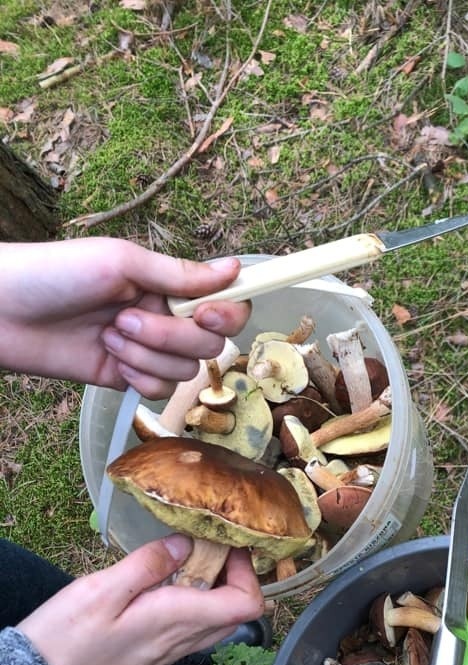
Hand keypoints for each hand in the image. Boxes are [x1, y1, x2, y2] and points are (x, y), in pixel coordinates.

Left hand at [0, 237, 248, 396]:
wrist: (2, 312)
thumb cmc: (54, 274)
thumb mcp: (121, 262)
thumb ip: (180, 274)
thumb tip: (235, 268)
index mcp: (166, 285)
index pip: (225, 304)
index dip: (226, 314)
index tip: (206, 314)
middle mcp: (163, 317)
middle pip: (209, 344)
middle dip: (170, 337)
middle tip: (125, 319)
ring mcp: (147, 351)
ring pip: (184, 370)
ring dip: (146, 356)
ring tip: (107, 336)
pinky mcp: (127, 378)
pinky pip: (159, 390)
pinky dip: (138, 377)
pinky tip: (109, 360)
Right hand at [17, 535, 264, 664]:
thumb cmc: (66, 641)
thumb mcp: (102, 591)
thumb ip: (148, 565)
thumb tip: (186, 543)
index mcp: (179, 620)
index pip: (246, 604)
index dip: (249, 571)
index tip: (228, 544)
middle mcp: (183, 639)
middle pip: (236, 610)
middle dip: (233, 574)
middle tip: (207, 544)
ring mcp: (170, 651)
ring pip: (215, 620)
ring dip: (213, 587)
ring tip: (185, 557)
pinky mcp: (154, 655)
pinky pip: (191, 627)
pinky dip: (192, 601)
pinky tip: (163, 582)